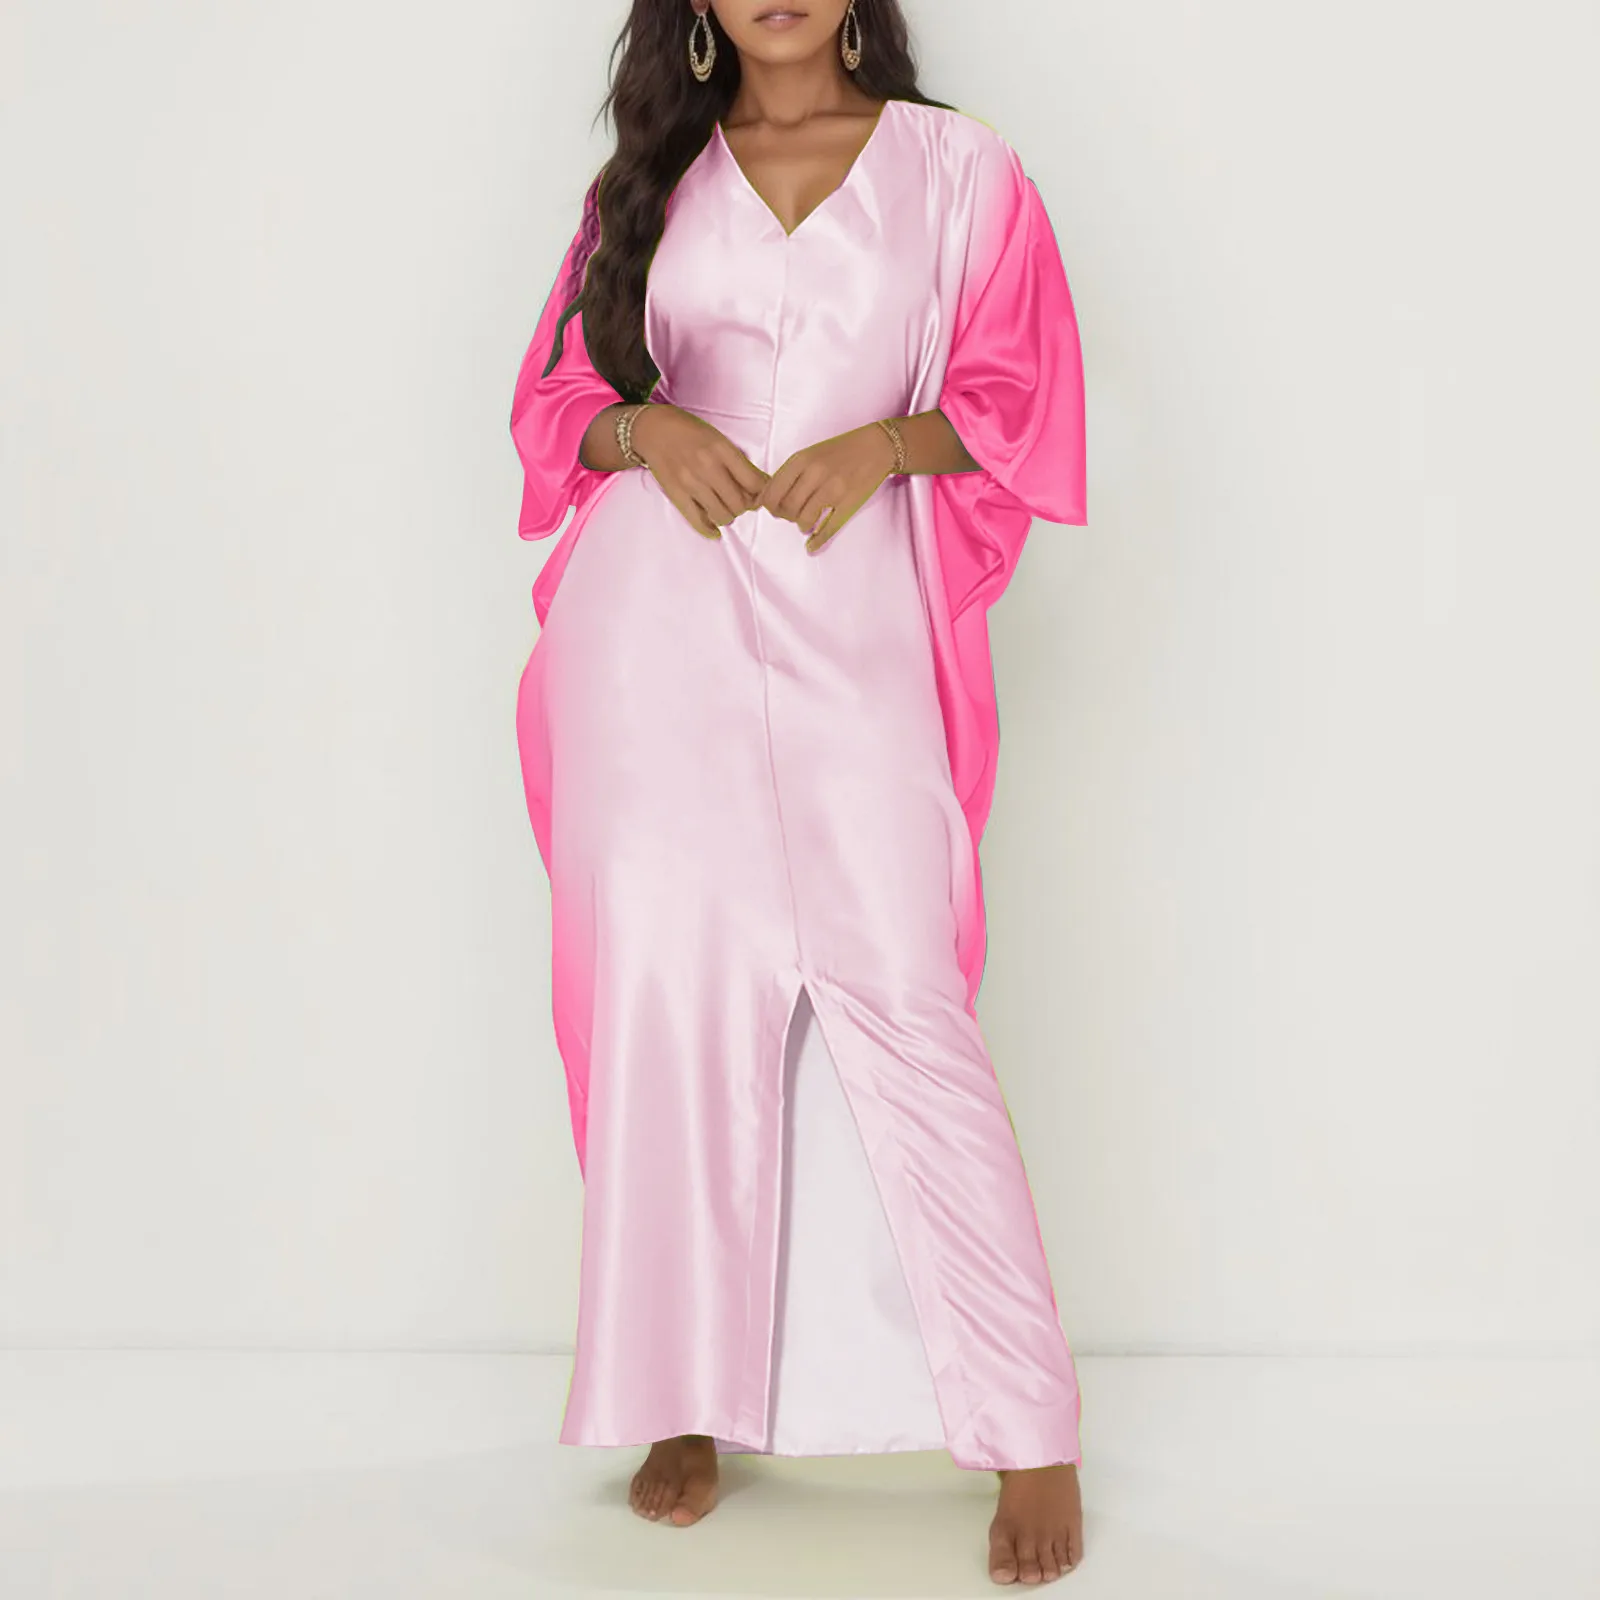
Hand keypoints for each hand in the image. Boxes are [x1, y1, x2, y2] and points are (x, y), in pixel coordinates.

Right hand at [631, 404, 767, 540]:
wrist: (653, 429)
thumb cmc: (690, 432)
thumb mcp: (718, 439)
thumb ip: (737, 462)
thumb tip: (757, 489)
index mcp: (722, 450)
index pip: (755, 482)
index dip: (762, 493)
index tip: (759, 494)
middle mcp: (709, 467)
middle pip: (740, 503)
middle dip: (745, 506)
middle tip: (739, 501)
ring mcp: (691, 483)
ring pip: (723, 516)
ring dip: (728, 516)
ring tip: (724, 508)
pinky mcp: (677, 494)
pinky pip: (699, 522)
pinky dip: (710, 530)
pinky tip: (715, 530)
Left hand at [756, 423, 898, 552]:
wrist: (877, 447)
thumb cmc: (840, 451)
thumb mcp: (810, 454)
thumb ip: (789, 474)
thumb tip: (766, 499)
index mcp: (801, 460)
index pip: (771, 493)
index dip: (770, 506)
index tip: (776, 508)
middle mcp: (814, 473)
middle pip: (787, 509)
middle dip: (786, 516)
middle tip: (793, 515)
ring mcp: (833, 489)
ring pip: (804, 520)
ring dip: (802, 525)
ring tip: (807, 521)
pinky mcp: (849, 503)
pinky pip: (828, 529)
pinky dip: (817, 541)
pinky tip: (811, 546)